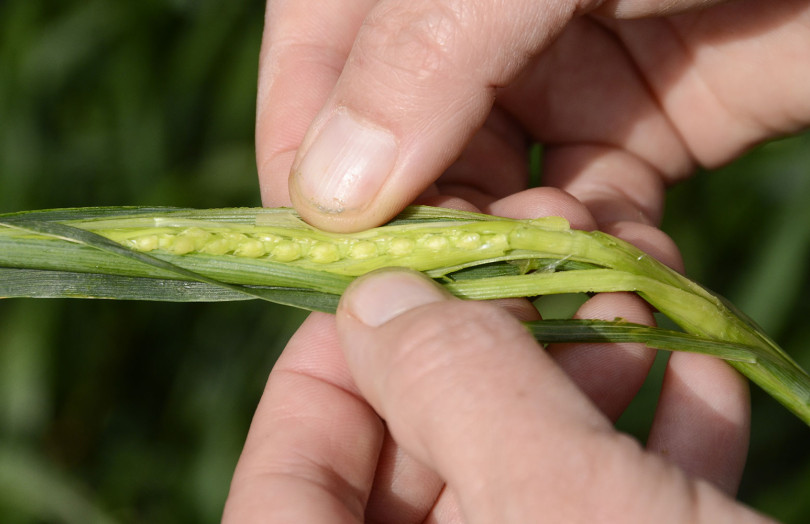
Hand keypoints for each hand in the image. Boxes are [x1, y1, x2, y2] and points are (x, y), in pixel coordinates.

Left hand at [223, 268, 770, 522]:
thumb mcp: (565, 509)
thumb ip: (455, 389)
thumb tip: (373, 296)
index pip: (286, 491)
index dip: (326, 375)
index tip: (385, 284)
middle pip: (416, 472)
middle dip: (480, 357)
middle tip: (539, 268)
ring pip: (524, 486)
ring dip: (581, 386)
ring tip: (630, 304)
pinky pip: (618, 519)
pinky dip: (655, 447)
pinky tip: (697, 373)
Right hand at [256, 0, 809, 231]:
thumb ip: (423, 54)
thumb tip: (327, 197)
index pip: (316, 66)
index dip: (306, 164)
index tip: (322, 263)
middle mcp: (475, 18)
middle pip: (406, 144)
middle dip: (430, 222)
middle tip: (462, 289)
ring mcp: (562, 65)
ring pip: (497, 188)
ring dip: (516, 245)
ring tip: (556, 272)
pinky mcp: (649, 114)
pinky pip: (592, 202)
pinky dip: (598, 247)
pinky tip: (623, 266)